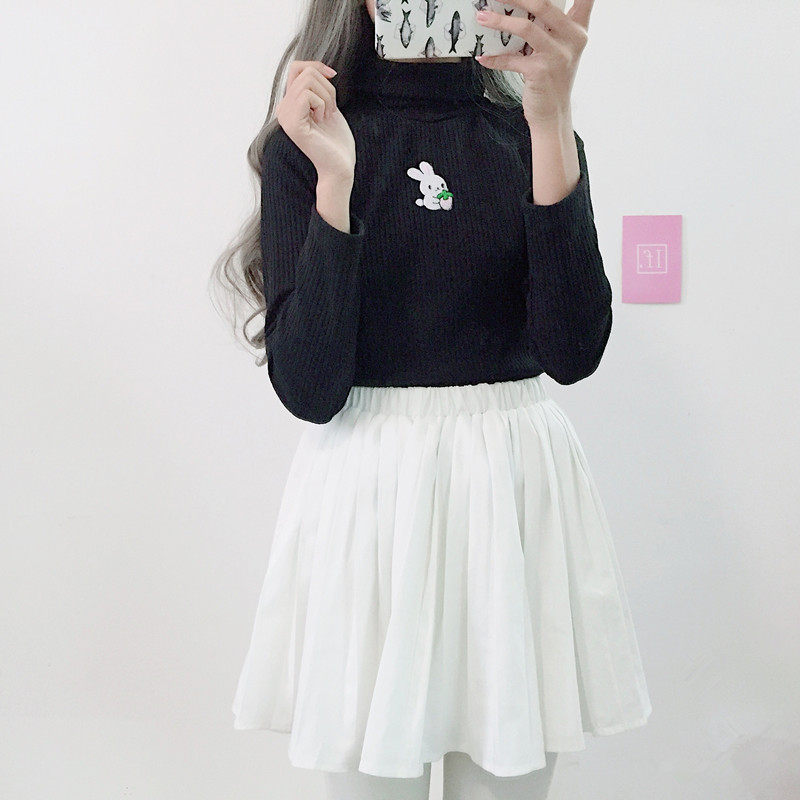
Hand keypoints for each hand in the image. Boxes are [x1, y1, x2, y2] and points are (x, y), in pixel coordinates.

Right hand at [276, 61, 355, 180]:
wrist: (339, 167)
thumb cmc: (336, 142)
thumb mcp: (327, 106)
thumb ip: (318, 88)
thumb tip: (319, 68)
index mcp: (290, 104)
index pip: (297, 68)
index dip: (316, 66)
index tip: (332, 76)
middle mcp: (283, 109)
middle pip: (304, 71)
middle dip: (326, 86)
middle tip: (330, 110)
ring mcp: (285, 115)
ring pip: (307, 80)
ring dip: (326, 96)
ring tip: (327, 116)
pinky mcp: (292, 123)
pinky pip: (307, 94)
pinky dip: (322, 104)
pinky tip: (323, 120)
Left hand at [475, 0, 594, 124]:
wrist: (553, 114)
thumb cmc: (553, 79)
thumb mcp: (559, 49)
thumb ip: (549, 27)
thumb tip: (519, 7)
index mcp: (579, 29)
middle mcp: (572, 39)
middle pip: (544, 4)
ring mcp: (557, 56)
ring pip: (526, 27)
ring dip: (499, 21)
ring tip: (482, 17)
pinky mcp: (540, 72)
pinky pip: (512, 59)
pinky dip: (495, 58)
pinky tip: (483, 57)